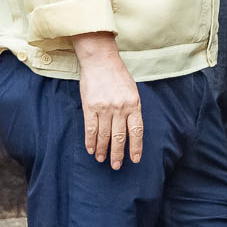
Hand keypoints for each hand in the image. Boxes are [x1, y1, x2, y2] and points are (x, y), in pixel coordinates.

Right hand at [69, 33, 143, 168]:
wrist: (100, 60)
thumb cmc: (118, 75)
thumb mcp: (132, 91)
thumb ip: (132, 108)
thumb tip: (131, 129)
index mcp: (134, 104)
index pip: (137, 131)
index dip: (136, 147)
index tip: (134, 160)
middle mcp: (120, 108)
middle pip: (119, 137)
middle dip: (118, 154)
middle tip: (116, 166)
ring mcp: (104, 108)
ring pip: (104, 135)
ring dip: (103, 150)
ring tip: (102, 159)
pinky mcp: (90, 107)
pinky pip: (90, 129)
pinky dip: (90, 141)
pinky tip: (91, 149)